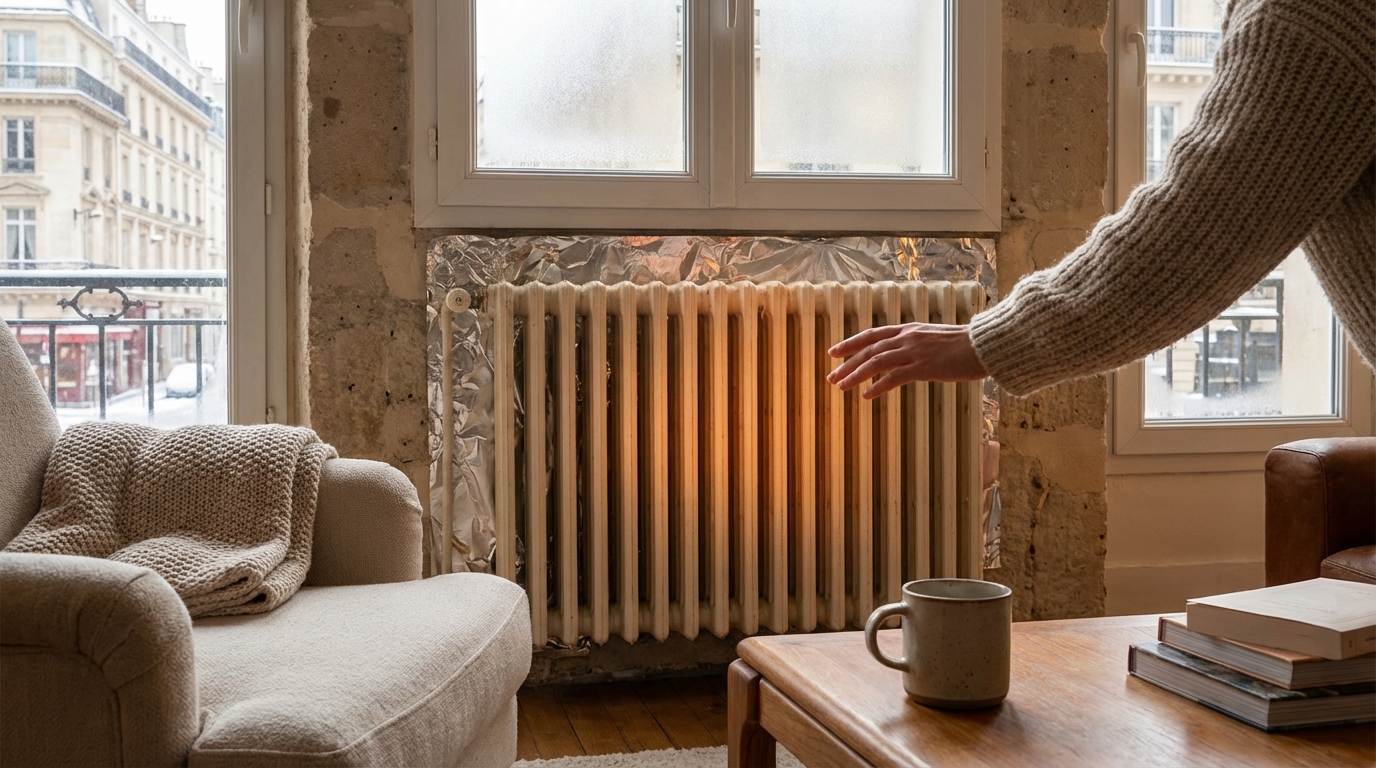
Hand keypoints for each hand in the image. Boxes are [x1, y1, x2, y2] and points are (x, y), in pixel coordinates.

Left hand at [827, 323, 987, 398]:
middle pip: (869, 349)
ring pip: (876, 362)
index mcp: (910, 329)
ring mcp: (916, 351)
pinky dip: (878, 386)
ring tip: (841, 386)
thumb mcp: (938, 339)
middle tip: (830, 376)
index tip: (833, 352)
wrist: (987, 344)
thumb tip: (909, 354)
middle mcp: (908, 337)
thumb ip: (920, 344)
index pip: (872, 334)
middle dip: (846, 363)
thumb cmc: (967, 344)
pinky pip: (894, 377)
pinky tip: (866, 396)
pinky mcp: (925, 366)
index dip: (851, 343)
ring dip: (855, 374)